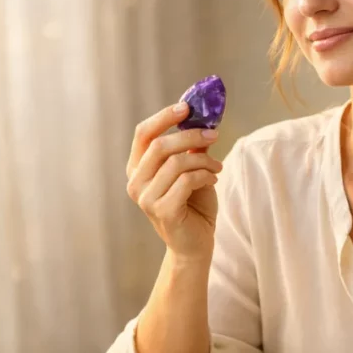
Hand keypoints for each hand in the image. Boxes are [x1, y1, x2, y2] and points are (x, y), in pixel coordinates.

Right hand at [126, 103, 223, 258]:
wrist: (195, 244)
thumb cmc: (192, 205)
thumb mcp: (190, 170)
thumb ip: (190, 147)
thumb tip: (203, 118)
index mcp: (137, 168)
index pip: (143, 133)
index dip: (164, 117)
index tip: (187, 107)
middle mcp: (136, 182)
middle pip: (160, 146)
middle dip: (191, 136)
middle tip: (214, 135)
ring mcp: (146, 199)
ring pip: (176, 163)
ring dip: (204, 161)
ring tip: (217, 168)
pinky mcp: (163, 211)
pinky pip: (186, 181)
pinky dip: (205, 176)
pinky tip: (212, 181)